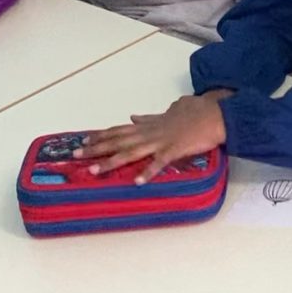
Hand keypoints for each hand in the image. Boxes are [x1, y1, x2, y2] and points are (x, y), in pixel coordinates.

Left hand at [74, 91, 231, 183]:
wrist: (216, 113)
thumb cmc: (196, 112)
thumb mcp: (169, 111)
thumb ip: (150, 117)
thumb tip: (134, 116)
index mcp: (149, 125)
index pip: (119, 130)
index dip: (100, 135)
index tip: (83, 140)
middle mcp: (150, 132)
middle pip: (118, 141)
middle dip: (96, 148)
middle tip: (75, 154)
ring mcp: (161, 141)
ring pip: (131, 152)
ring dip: (112, 161)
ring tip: (94, 170)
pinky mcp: (175, 150)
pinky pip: (159, 163)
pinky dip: (148, 172)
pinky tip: (137, 182)